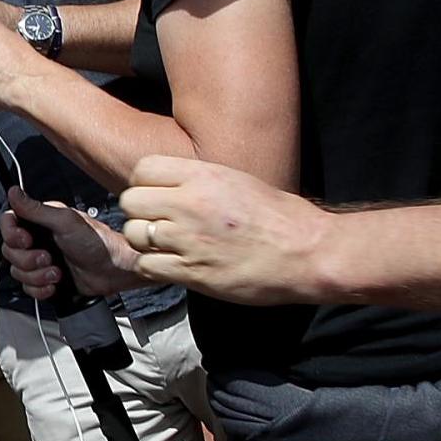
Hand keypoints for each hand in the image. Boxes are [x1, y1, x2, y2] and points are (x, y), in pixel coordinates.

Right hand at [1, 187, 144, 303]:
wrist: (114, 270)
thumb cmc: (98, 243)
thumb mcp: (65, 221)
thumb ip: (36, 209)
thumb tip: (14, 192)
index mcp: (40, 222)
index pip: (8, 225)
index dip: (11, 235)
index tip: (26, 240)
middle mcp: (38, 240)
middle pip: (10, 252)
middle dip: (28, 260)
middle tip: (48, 257)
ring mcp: (41, 261)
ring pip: (17, 272)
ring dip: (36, 275)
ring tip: (57, 271)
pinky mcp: (46, 279)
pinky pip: (28, 288)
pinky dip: (40, 288)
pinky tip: (55, 283)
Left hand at [117, 156, 332, 305]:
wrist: (309, 253)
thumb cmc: (281, 218)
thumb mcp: (238, 181)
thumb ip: (197, 181)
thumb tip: (165, 186)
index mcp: (204, 176)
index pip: (143, 169)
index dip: (145, 183)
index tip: (157, 195)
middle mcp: (191, 204)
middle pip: (131, 201)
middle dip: (140, 212)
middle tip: (158, 221)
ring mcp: (188, 239)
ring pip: (134, 234)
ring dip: (144, 241)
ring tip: (166, 245)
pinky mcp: (191, 271)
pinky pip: (146, 265)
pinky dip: (152, 266)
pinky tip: (171, 264)